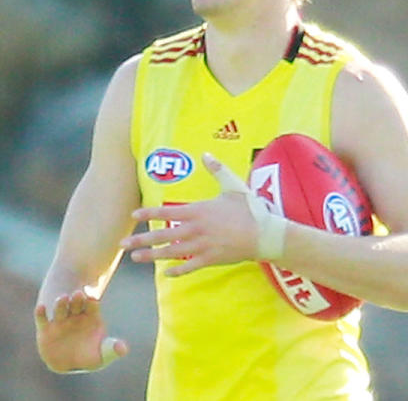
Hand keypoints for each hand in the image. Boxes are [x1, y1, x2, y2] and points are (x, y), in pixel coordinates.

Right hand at [35, 289, 127, 372]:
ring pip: (60, 309)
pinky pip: (42, 319)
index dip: (92, 302)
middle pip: (77, 304)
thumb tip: (123, 349)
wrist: (70, 364)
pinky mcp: (46, 330)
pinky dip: (41, 313)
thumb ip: (113, 349)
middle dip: (78, 299)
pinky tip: (41, 307)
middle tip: (78, 293)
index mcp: (92, 317)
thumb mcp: (104, 354)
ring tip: (63, 298)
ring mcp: (61, 321)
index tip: (93, 299)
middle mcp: (76, 316)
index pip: (93, 306)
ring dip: (61, 303)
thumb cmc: (91, 356)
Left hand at [122, 153, 259, 275]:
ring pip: (171, 252)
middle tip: (123, 244)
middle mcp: (196, 229)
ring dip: (152, 255)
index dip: (149, 213)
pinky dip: (177, 271)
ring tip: (136, 258)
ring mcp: (202, 246)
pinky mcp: (211, 259)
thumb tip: (205, 154)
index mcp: (198, 211)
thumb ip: (217, 170)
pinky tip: (166, 273)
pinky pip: (189, 267)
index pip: (166, 211)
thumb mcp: (234, 186)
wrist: (265, 234)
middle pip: (163, 235)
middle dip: (141, 240)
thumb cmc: (250, 209)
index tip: (134, 215)